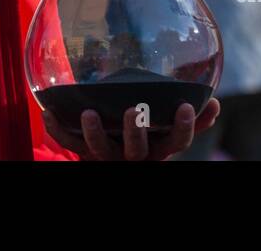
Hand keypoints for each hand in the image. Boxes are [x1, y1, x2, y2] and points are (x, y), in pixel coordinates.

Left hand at [42, 99, 220, 160]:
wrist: (111, 160)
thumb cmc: (145, 138)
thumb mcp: (166, 132)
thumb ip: (190, 119)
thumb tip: (213, 101)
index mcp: (158, 147)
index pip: (177, 141)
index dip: (185, 127)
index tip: (186, 107)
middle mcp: (134, 156)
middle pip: (137, 150)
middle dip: (135, 131)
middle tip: (132, 111)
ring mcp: (107, 156)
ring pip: (100, 150)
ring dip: (93, 133)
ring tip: (88, 114)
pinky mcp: (84, 153)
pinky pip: (67, 143)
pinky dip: (56, 128)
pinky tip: (47, 111)